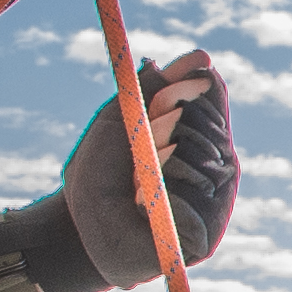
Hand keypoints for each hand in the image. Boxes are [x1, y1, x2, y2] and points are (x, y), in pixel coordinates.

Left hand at [0, 57, 240, 291]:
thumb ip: (153, 87)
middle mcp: (213, 168)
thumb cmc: (94, 178)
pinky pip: (199, 201)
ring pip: (208, 162)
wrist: (77, 231)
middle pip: (211, 127)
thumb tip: (200, 56)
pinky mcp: (207, 235)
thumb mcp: (119, 121)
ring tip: (139, 185)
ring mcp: (214, 202)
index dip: (191, 90)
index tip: (160, 94)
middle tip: (142, 147)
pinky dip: (170, 196)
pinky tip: (150, 206)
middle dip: (170, 127)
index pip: (212, 100)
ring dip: (165, 164)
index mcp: (195, 138)